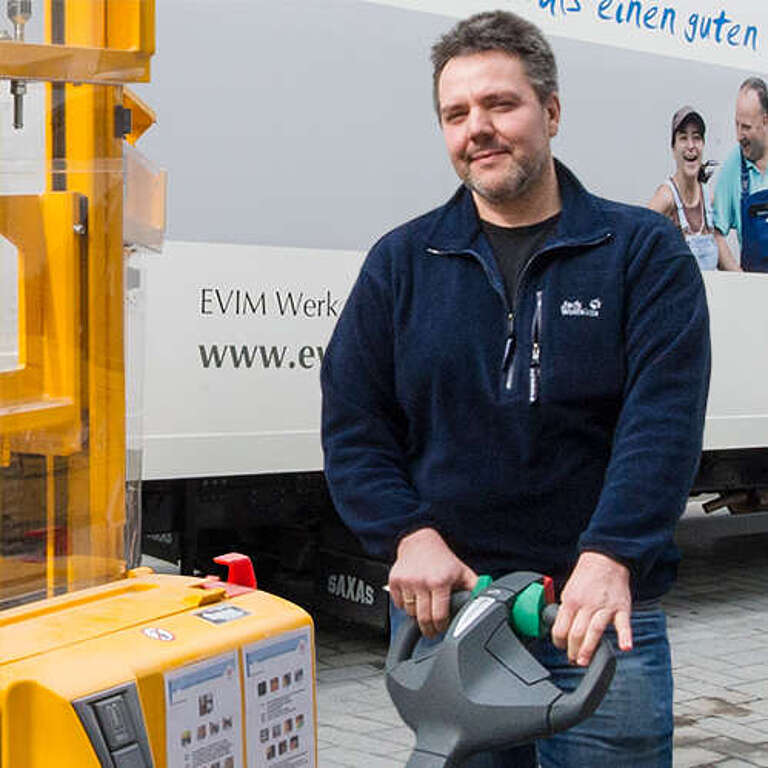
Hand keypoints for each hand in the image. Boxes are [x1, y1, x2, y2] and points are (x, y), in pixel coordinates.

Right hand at [388, 528, 476, 637]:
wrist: (420, 541)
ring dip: (417, 615)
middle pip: (423, 619)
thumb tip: (488, 601)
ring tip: (424, 607)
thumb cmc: (443, 560)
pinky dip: (405, 605)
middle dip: (428, 629)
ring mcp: (406, 581)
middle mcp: (422, 581)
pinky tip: (413, 598)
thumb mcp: (463, 572)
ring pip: (410, 613)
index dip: (441, 627)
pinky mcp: (394, 580)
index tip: (442, 628)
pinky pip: (398, 604)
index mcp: (440, 581)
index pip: (439, 617)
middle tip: (432, 630)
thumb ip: (476, 588)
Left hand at [551, 551, 631, 665]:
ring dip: (589, 649)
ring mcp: (605, 607)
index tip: (560, 647)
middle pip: (576, 632)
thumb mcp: (568, 590)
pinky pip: (623, 624)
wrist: (605, 561)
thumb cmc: (586, 577)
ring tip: (584, 661)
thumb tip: (561, 628)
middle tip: (573, 659)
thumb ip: (566, 610)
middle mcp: (587, 604)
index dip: (558, 641)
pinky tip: (625, 647)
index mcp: (571, 600)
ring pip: (595, 630)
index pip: (560, 627)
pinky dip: (625, 636)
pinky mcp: (621, 608)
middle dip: (572, 650)